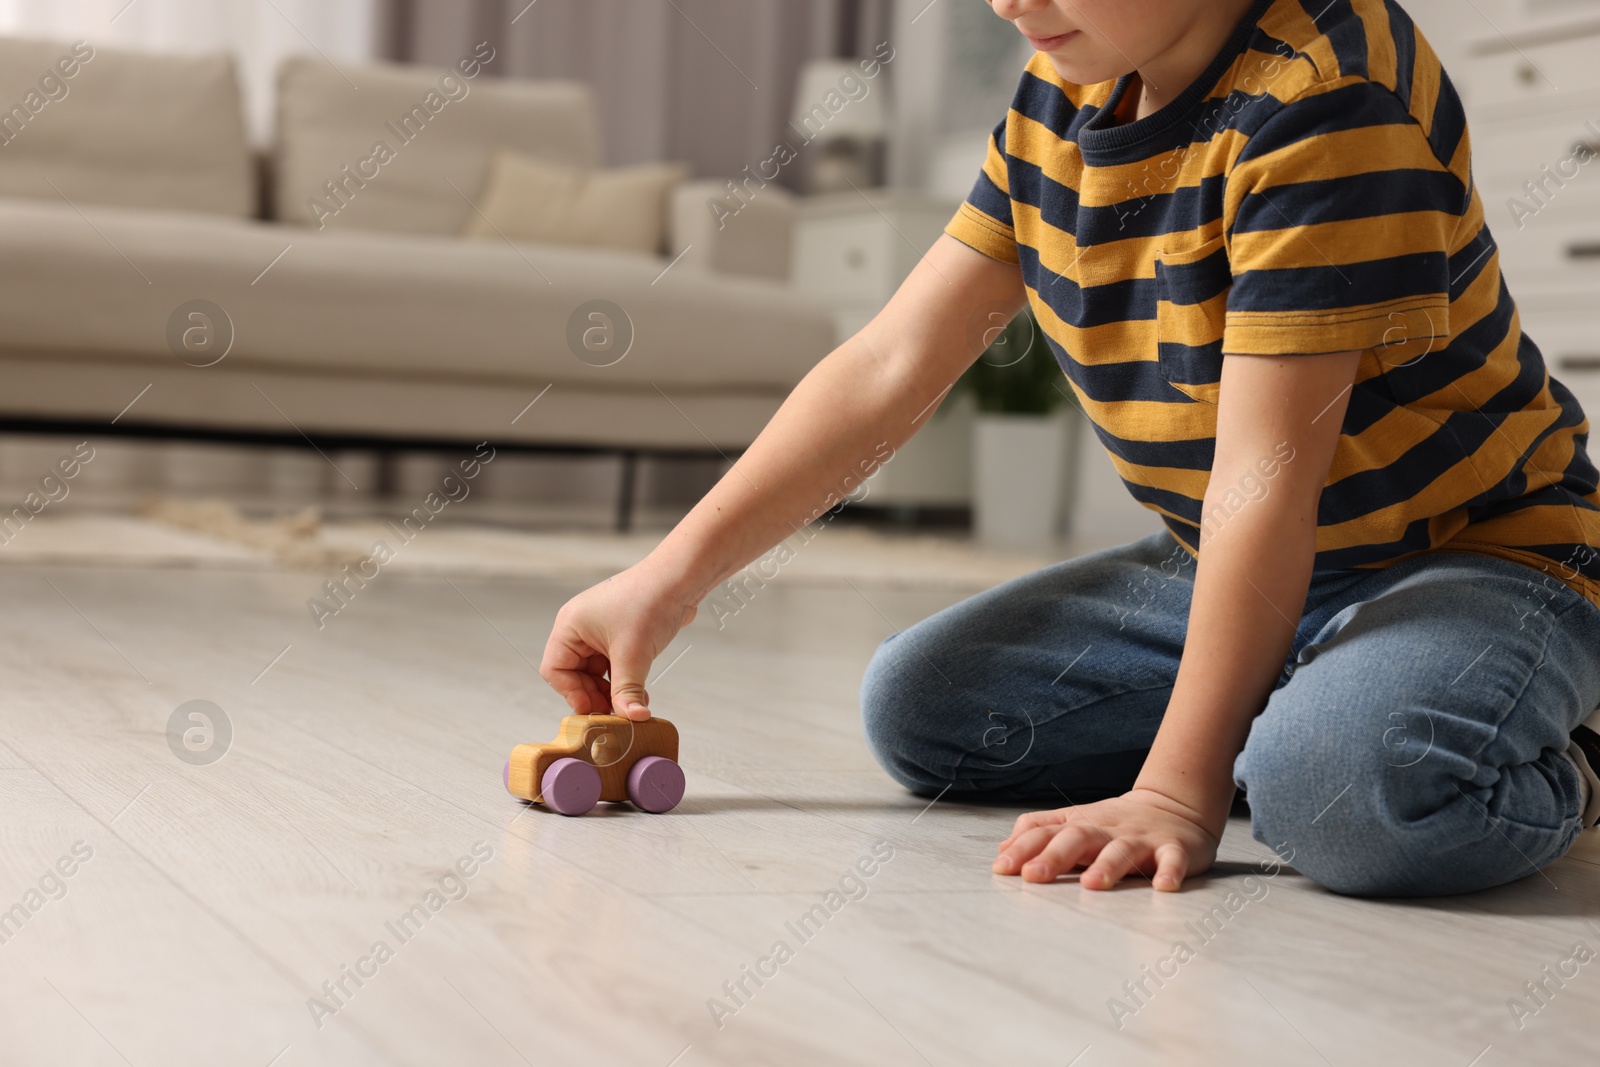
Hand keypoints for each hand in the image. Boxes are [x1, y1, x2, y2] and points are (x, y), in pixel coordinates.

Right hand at [538, 563, 697, 720]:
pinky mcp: (620, 635)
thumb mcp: (633, 654)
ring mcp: (600, 631)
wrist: (680, 579)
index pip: (555, 669)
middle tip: (614, 715)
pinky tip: (639, 697)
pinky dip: (624, 682)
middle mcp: (581, 628)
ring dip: (612, 692)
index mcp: (570, 626)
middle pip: (575, 674)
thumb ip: (627, 691)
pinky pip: (614, 666)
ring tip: (630, 708)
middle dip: (594, 696)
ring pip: (596, 673)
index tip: (592, 711)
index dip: (571, 693)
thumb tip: (630, 719)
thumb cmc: (649, 602)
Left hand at [992, 788, 1219, 890]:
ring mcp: (1141, 838)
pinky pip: (1172, 859)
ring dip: (1107, 866)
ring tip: (1092, 885)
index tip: (1002, 868)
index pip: (1046, 832)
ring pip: (1122, 850)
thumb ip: (1039, 833)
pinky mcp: (1174, 849)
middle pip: (1078, 838)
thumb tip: (1001, 851)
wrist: (1173, 806)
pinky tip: (1163, 886)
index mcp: (1080, 824)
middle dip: (1055, 857)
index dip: (1023, 849)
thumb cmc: (1114, 824)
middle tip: (1033, 877)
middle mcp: (1107, 829)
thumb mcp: (1074, 822)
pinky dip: (1169, 872)